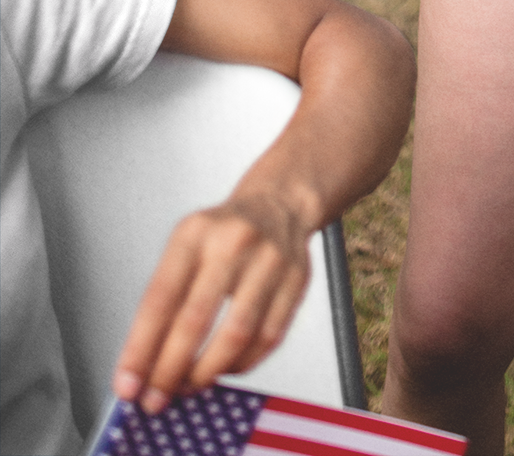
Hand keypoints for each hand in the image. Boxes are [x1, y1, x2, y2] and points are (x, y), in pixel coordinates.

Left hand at [111, 190, 313, 412]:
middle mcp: (233, 241)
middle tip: (154, 399)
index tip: (126, 385)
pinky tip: (224, 368)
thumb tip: (141, 366)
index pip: (160, 299)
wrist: (279, 204)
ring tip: (188, 387)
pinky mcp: (297, 280)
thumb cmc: (222, 235)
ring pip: (236, 335)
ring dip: (206, 373)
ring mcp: (270, 260)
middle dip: (169, 370)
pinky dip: (241, 364)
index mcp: (195, 232)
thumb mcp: (185, 247)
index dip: (140, 349)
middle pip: (195, 320)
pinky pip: (268, 338)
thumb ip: (165, 300)